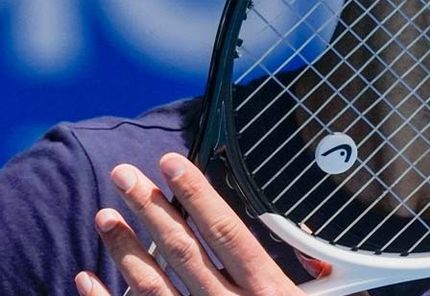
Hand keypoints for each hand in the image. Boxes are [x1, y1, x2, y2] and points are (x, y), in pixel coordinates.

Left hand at [73, 152, 346, 295]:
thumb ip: (323, 276)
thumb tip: (319, 245)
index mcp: (271, 295)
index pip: (227, 234)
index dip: (199, 197)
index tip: (173, 166)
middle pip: (183, 253)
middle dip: (151, 211)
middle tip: (124, 176)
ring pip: (155, 287)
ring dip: (125, 251)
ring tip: (104, 217)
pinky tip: (87, 280)